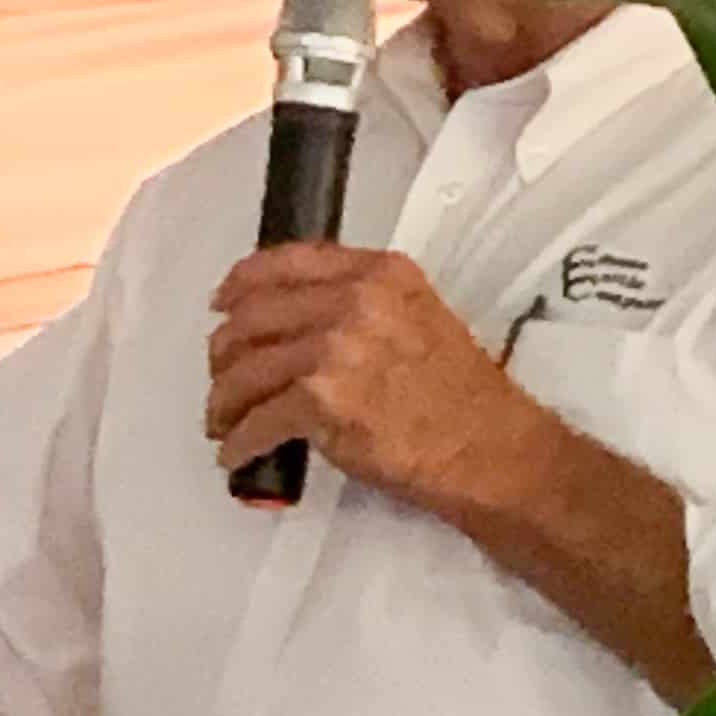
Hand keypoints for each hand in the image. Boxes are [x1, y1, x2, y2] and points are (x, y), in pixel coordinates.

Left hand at [203, 243, 539, 521]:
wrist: (493, 450)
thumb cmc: (461, 396)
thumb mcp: (418, 317)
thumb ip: (362, 303)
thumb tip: (295, 317)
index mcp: (378, 273)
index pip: (286, 262)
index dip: (241, 283)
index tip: (222, 303)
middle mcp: (355, 301)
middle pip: (254, 316)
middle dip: (225, 352)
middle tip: (222, 379)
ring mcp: (337, 350)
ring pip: (246, 369)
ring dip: (224, 401)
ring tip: (222, 423)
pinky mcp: (324, 403)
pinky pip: (259, 420)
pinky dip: (239, 441)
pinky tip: (236, 453)